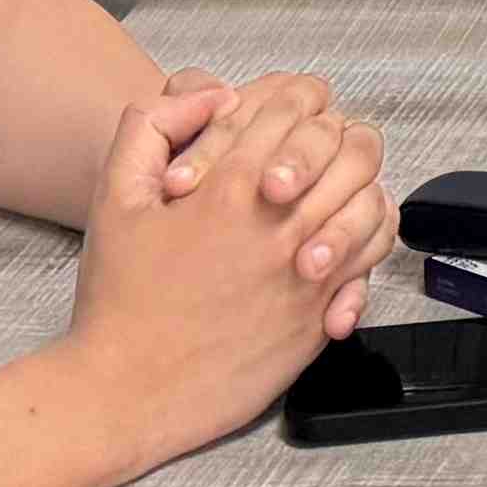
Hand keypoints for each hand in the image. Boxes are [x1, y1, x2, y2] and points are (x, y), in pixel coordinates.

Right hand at [63, 78, 370, 470]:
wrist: (124, 392)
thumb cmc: (119, 300)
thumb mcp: (114, 197)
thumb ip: (152, 126)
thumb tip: (214, 95)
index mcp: (230, 187)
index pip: (296, 107)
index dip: (297, 99)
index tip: (290, 113)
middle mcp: (278, 226)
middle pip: (348, 145)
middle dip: (337, 135)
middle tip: (320, 146)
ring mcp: (306, 273)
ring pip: (370, 198)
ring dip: (358, 184)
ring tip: (335, 187)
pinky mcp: (318, 315)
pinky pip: (371, 259)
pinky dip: (367, 238)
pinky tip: (342, 236)